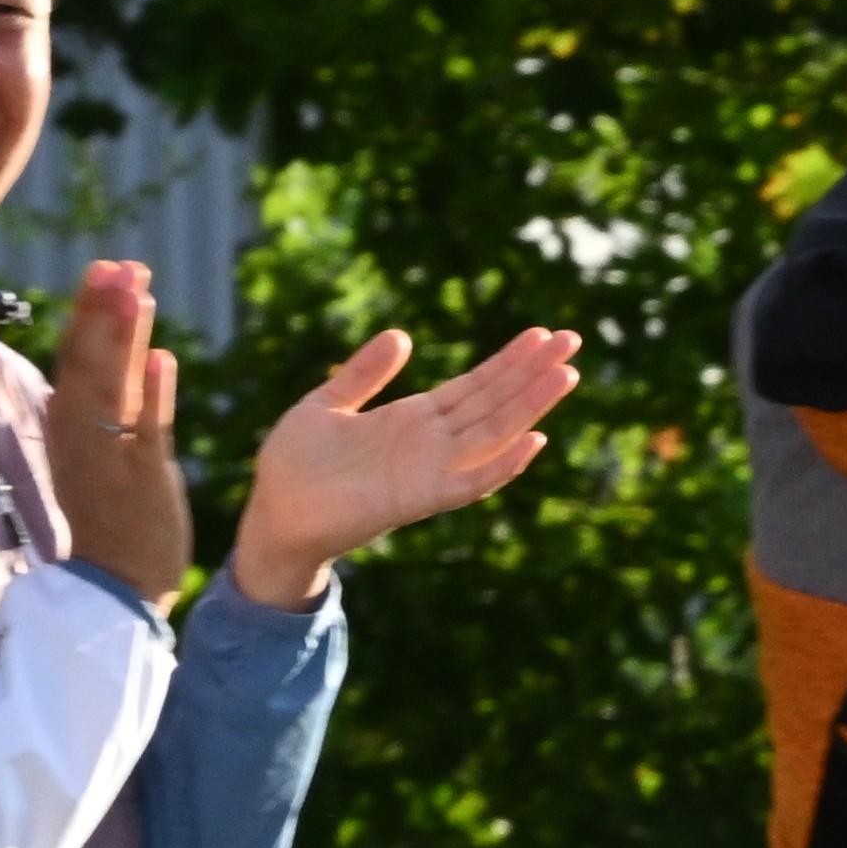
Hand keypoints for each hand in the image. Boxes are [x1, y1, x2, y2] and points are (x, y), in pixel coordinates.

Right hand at [45, 256, 189, 601]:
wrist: (116, 584)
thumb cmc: (114, 518)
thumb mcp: (109, 452)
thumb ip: (122, 405)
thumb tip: (142, 355)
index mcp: (69, 425)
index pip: (77, 357)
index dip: (92, 311)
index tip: (108, 269)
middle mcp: (80, 434)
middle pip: (88, 360)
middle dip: (103, 309)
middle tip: (118, 263)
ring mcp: (109, 454)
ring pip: (113, 384)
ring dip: (124, 334)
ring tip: (138, 289)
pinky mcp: (141, 479)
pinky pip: (147, 428)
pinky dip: (154, 392)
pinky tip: (163, 356)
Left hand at [219, 321, 582, 607]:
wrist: (274, 513)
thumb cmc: (295, 464)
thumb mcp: (327, 403)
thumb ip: (365, 373)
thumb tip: (402, 336)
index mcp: (413, 418)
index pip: (475, 384)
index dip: (509, 360)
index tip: (543, 334)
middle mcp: (431, 442)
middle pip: (495, 401)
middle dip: (532, 371)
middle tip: (572, 340)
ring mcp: (430, 470)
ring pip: (494, 432)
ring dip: (530, 404)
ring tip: (565, 374)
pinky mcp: (419, 499)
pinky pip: (471, 482)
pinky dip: (504, 465)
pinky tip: (534, 441)